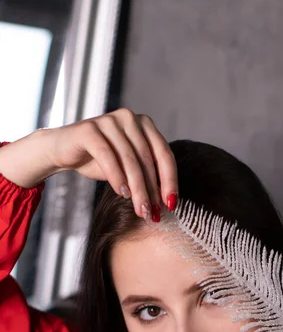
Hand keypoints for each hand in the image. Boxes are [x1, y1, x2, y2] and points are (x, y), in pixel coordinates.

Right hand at [0, 109, 177, 218]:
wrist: (62, 150)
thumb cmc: (99, 160)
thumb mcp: (128, 168)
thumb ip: (147, 176)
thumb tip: (168, 203)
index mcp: (144, 124)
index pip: (164, 155)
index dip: (170, 181)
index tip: (172, 205)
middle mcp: (129, 118)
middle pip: (148, 159)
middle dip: (152, 190)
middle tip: (152, 214)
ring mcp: (109, 121)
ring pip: (130, 160)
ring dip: (137, 189)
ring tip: (140, 210)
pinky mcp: (89, 129)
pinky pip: (107, 156)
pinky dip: (117, 177)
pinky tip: (122, 194)